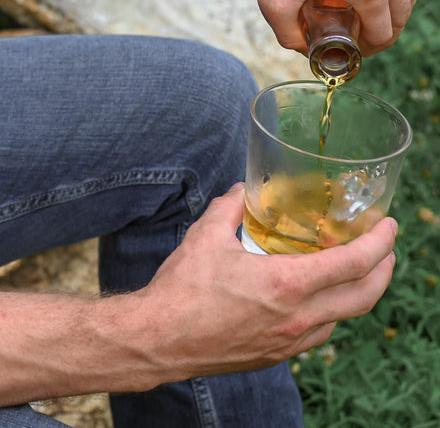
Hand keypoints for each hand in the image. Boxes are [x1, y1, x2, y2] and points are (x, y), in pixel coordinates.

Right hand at [132, 184, 396, 380]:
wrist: (159, 339)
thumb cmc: (181, 291)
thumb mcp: (204, 238)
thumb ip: (228, 210)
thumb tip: (241, 192)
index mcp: (286, 284)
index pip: (353, 263)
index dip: (379, 243)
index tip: (387, 226)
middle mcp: (298, 316)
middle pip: (364, 295)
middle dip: (384, 269)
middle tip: (384, 248)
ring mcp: (290, 340)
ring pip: (344, 317)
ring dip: (357, 292)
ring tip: (352, 272)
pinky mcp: (277, 354)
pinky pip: (319, 333)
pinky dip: (329, 312)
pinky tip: (315, 299)